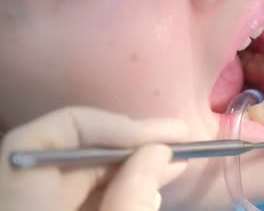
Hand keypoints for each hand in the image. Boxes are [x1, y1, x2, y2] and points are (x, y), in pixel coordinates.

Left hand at [0, 107, 188, 210]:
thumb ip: (132, 198)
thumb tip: (160, 151)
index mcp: (19, 200)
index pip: (48, 135)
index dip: (105, 126)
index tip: (156, 136)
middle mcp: (17, 199)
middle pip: (69, 155)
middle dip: (127, 145)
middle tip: (179, 139)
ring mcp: (34, 210)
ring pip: (78, 178)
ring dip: (129, 166)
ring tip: (176, 159)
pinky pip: (80, 199)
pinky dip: (119, 190)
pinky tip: (152, 183)